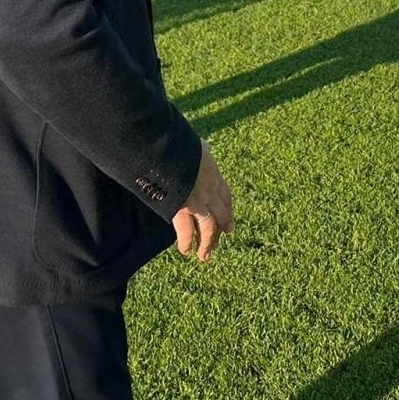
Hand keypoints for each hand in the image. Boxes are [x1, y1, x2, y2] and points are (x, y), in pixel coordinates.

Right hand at [172, 144, 231, 261]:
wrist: (169, 151)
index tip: (229, 216)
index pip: (225, 195)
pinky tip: (186, 250)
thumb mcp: (196, 146)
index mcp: (213, 173)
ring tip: (205, 255)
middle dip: (223, 226)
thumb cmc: (178, 144)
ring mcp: (198, 201)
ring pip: (208, 227)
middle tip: (225, 234)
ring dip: (207, 243)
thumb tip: (203, 148)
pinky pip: (186, 230)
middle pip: (221, 213)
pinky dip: (186, 241)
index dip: (228, 208)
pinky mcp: (182, 209)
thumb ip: (200, 152)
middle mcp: (210, 190)